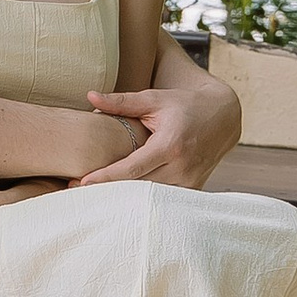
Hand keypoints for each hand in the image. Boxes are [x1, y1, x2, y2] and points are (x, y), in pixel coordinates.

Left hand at [78, 61, 242, 191]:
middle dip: (106, 191)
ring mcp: (189, 182)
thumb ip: (122, 101)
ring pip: (148, 198)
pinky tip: (119, 200)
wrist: (223, 118)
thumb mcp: (154, 99)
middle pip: (136, 188)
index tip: (81, 182)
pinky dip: (140, 201)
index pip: (131, 167)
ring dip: (122, 199)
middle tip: (74, 191)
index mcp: (170, 144)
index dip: (105, 177)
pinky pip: (162, 200)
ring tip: (91, 198)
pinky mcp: (192, 190)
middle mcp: (181, 167)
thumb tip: (90, 95)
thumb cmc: (183, 105)